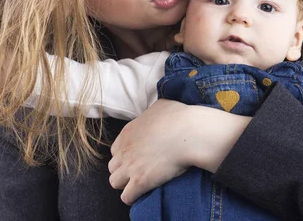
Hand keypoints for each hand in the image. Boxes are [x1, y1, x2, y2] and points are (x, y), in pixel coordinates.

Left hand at [108, 99, 249, 204]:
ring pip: (115, 182)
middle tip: (140, 170)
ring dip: (126, 183)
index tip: (138, 156)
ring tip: (140, 183)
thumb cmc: (179, 117)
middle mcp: (125, 150)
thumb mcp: (160, 106)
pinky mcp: (140, 181)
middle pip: (113, 166)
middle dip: (124, 169)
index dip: (126, 154)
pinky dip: (133, 196)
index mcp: (128, 133)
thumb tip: (154, 114)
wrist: (189, 132)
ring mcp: (131, 166)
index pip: (115, 150)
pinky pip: (126, 196)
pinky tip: (144, 192)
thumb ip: (151, 113)